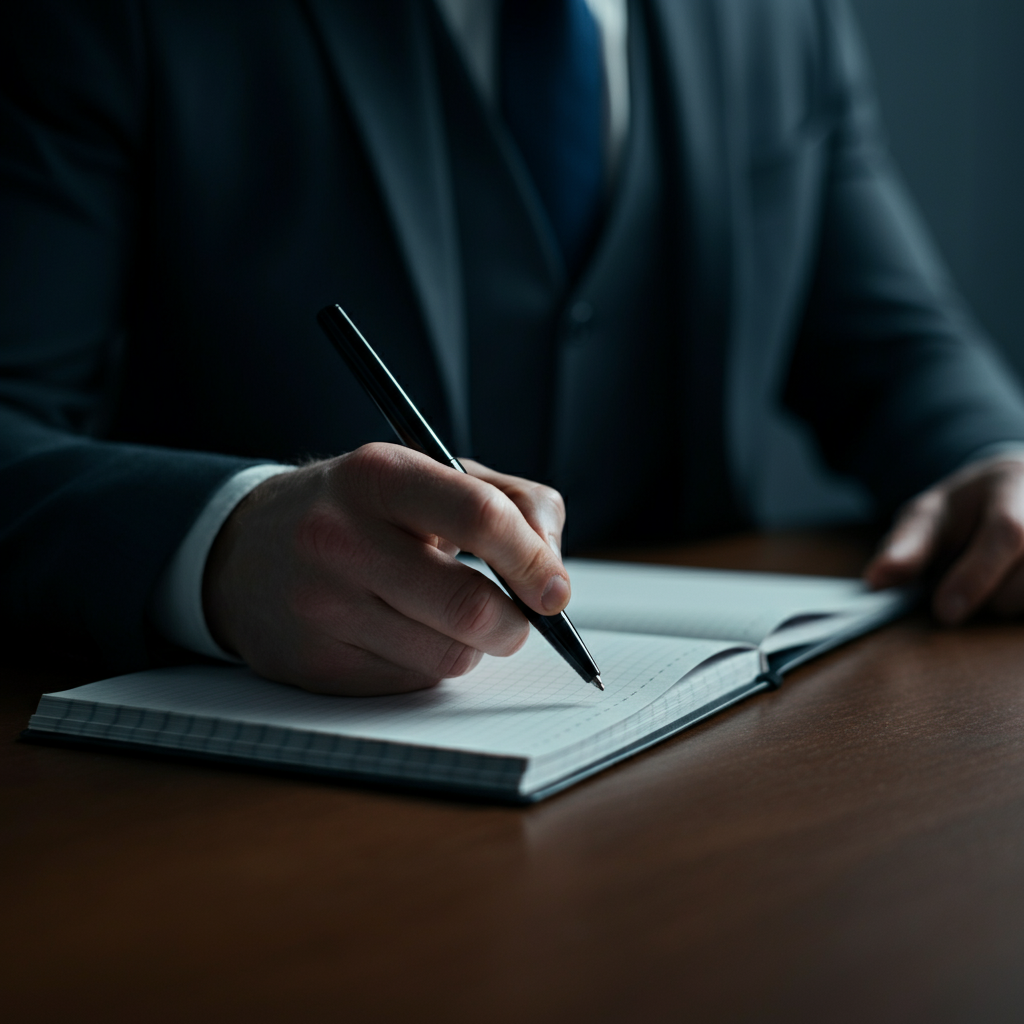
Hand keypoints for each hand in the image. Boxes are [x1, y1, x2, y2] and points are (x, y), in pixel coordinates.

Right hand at [203, 444, 568, 694]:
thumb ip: (513, 502)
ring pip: (448, 656)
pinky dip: (427, 664)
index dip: (533, 560)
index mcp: (378, 475)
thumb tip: (554, 573)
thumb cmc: (364, 510)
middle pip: (469, 608)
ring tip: (445, 616)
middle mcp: (340, 537)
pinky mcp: (313, 664)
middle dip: (514, 625)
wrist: (247, 550)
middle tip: (516, 619)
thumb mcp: (431, 475)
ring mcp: (321, 605)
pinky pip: (411, 683)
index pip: (480, 516)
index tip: (555, 590)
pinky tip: (399, 634)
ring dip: (471, 646)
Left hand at [864, 452, 1023, 623]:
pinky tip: (1012, 585)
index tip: (944, 612)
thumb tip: (876, 580)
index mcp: (1013, 484)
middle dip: (987, 595)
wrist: (1017, 491)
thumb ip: (906, 546)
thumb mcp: (928, 515)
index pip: (1006, 533)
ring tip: (994, 579)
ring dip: (1008, 604)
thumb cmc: (965, 510)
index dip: (974, 577)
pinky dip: (1021, 605)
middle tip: (960, 590)